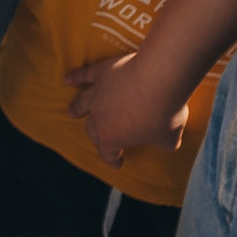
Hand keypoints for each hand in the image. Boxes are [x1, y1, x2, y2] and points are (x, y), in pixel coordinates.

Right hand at [67, 51, 187, 166]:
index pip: (108, 153)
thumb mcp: (169, 137)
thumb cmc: (163, 112)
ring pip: (83, 102)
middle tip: (100, 138)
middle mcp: (100, 116)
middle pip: (93, 129)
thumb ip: (164, 143)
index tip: (118, 163)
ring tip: (71, 111)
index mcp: (112, 137)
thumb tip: (166, 143)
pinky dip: (75, 77)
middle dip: (96, 135)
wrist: (159, 80)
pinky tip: (67, 79)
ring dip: (77, 107)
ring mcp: (99, 93)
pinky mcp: (103, 73)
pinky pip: (85, 75)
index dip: (113, 159)